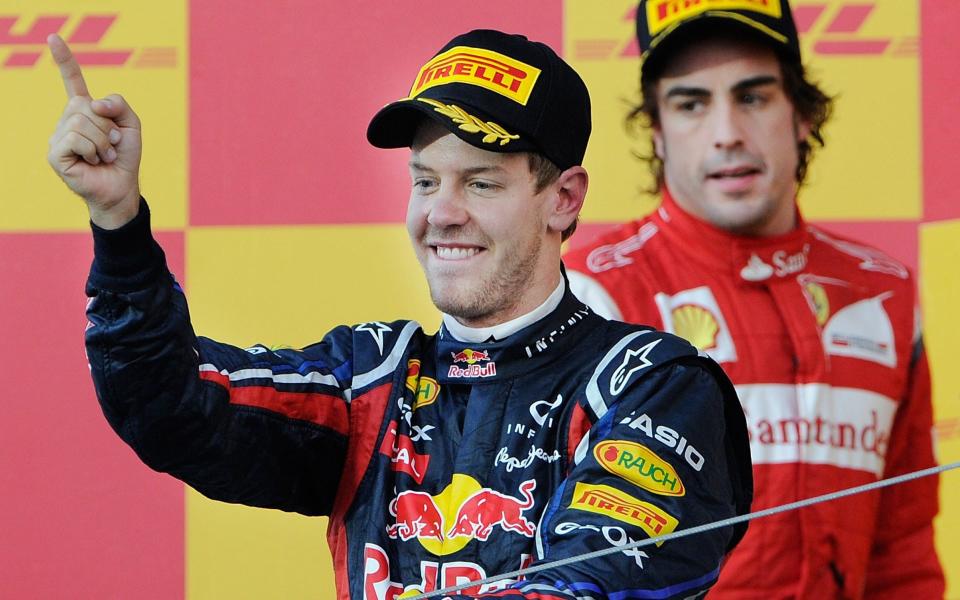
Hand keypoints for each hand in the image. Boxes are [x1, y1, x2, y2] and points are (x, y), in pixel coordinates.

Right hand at [46, 34, 141, 228]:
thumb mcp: (131, 125)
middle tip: (111, 145)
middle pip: (85, 105)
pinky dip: (92, 149)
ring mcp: (58, 136)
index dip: (64, 59)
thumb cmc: (124, 157)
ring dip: (102, 141)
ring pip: (81, 121)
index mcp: (85, 110)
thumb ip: (119, 104)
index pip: (72, 80)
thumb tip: (93, 103)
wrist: (122, 186)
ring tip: (104, 155)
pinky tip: (93, 161)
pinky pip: (75, 137)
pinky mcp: (55, 153)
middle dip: (107, 126)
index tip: (53, 38)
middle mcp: (67, 119)